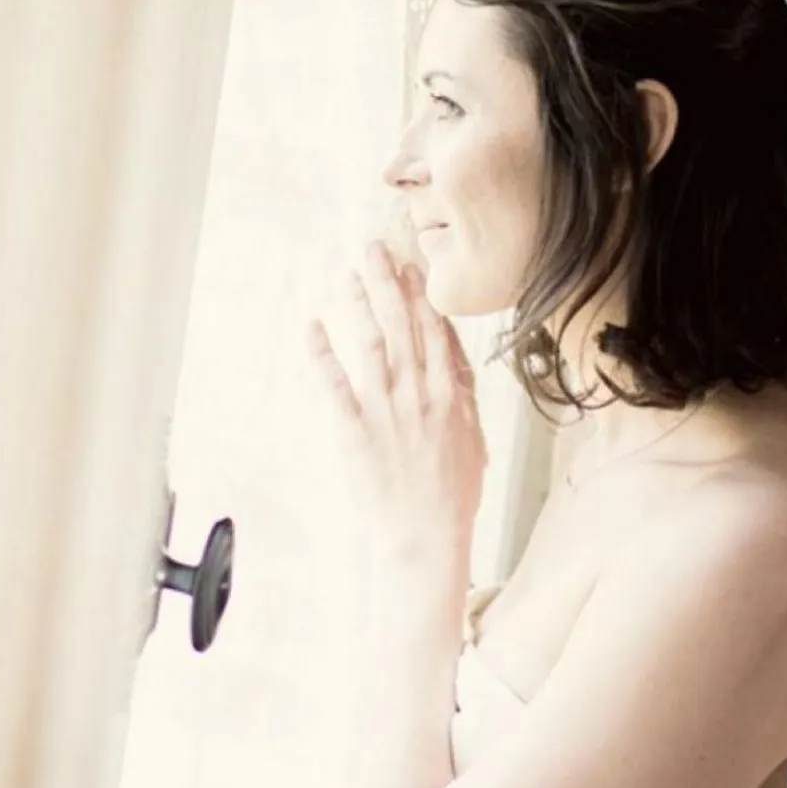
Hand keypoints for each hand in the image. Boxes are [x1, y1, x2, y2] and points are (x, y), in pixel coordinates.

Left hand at [308, 240, 486, 561]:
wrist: (425, 539)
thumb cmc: (451, 497)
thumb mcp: (473, 441)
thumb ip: (463, 398)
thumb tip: (456, 362)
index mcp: (450, 396)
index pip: (437, 331)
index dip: (423, 294)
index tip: (414, 264)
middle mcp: (420, 395)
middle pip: (404, 325)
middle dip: (389, 282)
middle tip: (374, 248)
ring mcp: (387, 410)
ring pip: (373, 343)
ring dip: (359, 304)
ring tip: (348, 274)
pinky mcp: (355, 430)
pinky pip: (335, 382)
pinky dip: (323, 351)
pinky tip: (313, 324)